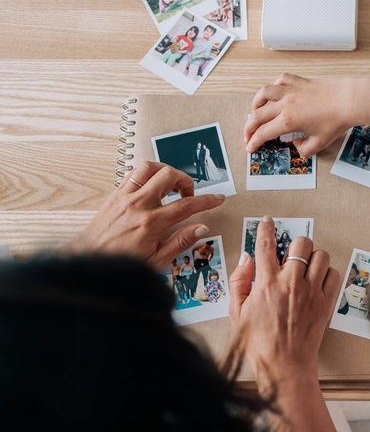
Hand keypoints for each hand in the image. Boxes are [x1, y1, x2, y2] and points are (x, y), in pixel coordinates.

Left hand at [75, 161, 224, 267]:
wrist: (90, 261)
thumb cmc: (121, 264)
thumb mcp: (157, 261)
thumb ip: (181, 242)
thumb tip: (201, 228)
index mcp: (151, 223)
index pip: (186, 205)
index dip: (206, 200)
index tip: (217, 199)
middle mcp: (138, 205)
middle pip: (169, 175)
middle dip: (185, 180)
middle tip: (188, 194)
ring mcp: (124, 196)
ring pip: (149, 167)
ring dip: (165, 172)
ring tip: (171, 185)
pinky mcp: (115, 195)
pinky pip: (133, 174)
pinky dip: (147, 176)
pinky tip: (152, 188)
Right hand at [229, 217, 340, 385]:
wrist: (284, 365)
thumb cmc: (258, 342)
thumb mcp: (237, 312)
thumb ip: (239, 281)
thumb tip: (247, 259)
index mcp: (266, 283)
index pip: (266, 244)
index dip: (266, 228)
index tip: (268, 222)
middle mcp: (291, 283)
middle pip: (301, 243)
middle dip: (295, 244)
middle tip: (291, 254)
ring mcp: (311, 291)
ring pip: (321, 255)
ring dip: (313, 257)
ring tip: (306, 267)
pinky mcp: (326, 302)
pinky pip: (334, 274)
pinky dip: (327, 273)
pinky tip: (317, 281)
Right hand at [245, 72, 369, 157]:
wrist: (351, 100)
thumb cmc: (337, 120)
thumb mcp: (321, 143)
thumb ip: (304, 149)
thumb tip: (295, 145)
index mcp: (288, 121)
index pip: (263, 133)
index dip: (254, 142)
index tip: (250, 147)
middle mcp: (286, 104)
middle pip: (257, 115)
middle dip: (249, 127)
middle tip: (248, 135)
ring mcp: (292, 90)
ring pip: (264, 93)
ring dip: (255, 103)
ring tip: (255, 111)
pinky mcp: (300, 81)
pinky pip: (280, 79)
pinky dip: (274, 86)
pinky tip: (275, 92)